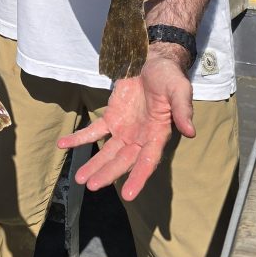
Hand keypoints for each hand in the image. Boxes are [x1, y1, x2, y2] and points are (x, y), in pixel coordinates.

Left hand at [56, 54, 194, 199]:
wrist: (152, 61)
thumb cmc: (169, 77)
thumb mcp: (178, 90)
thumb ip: (182, 110)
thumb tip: (191, 131)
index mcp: (157, 135)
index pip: (147, 162)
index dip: (138, 178)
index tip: (127, 195)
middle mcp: (139, 138)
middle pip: (122, 161)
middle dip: (108, 174)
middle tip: (92, 186)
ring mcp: (124, 129)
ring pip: (107, 152)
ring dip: (94, 164)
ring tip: (79, 179)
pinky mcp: (112, 118)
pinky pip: (94, 131)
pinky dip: (79, 138)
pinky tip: (64, 145)